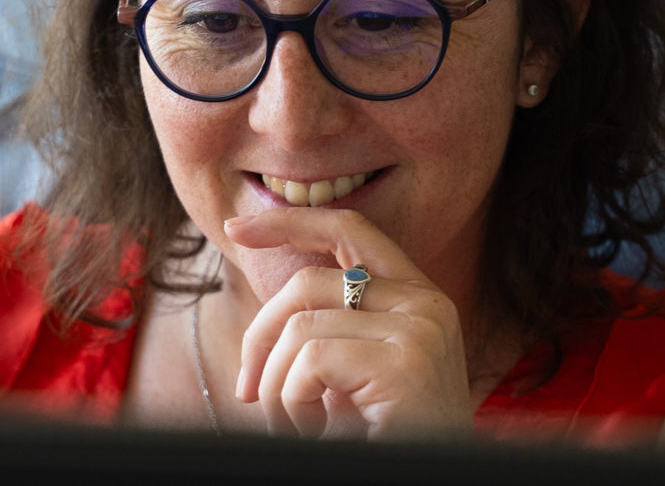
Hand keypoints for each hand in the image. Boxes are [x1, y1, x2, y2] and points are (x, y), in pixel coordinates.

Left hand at [224, 207, 472, 440]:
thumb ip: (330, 333)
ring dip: (277, 387)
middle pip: (309, 282)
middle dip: (260, 335)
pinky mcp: (406, 362)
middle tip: (248, 392)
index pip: (350, 230)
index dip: (290, 222)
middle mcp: (427, 304)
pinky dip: (292, 402)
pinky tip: (316, 432)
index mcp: (419, 299)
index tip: (237, 229)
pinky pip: (310, 359)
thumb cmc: (386, 442)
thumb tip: (265, 319)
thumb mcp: (356, 379)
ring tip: (296, 427)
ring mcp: (420, 328)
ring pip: (300, 327)